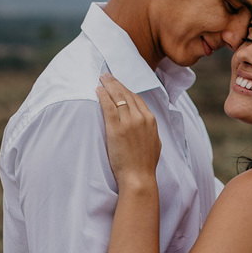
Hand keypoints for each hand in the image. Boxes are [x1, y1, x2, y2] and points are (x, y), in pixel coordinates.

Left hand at [96, 73, 160, 187]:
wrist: (139, 177)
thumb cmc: (145, 164)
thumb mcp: (154, 143)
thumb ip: (149, 130)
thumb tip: (145, 124)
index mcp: (150, 120)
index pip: (137, 98)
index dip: (126, 90)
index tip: (119, 86)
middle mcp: (141, 118)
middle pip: (127, 94)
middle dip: (116, 83)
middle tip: (107, 75)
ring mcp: (129, 122)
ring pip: (117, 97)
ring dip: (108, 85)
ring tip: (102, 78)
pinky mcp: (116, 128)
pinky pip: (108, 106)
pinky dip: (103, 96)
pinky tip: (97, 90)